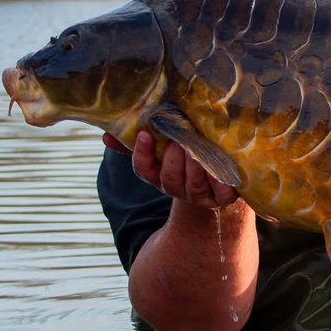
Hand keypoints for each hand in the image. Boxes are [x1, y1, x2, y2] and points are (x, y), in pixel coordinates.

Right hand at [103, 129, 238, 209]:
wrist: (225, 173)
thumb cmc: (189, 153)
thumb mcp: (164, 144)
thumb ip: (136, 139)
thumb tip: (105, 136)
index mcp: (161, 175)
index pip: (144, 169)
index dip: (142, 154)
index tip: (145, 134)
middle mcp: (179, 188)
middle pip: (170, 179)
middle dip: (172, 160)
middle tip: (178, 141)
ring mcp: (202, 195)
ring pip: (194, 185)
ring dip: (194, 167)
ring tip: (197, 149)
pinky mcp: (225, 196)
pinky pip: (222, 192)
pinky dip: (220, 180)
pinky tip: (219, 167)